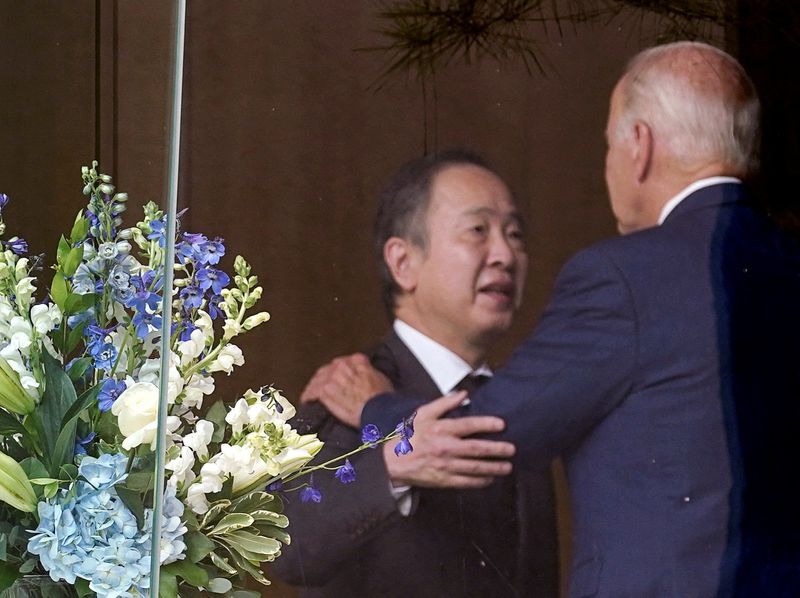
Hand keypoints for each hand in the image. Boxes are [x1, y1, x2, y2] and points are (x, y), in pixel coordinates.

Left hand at [299, 353, 392, 426]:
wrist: (378, 411)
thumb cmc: (383, 398)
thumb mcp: (380, 378)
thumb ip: (367, 372)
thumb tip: (364, 375)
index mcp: (357, 360)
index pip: (344, 362)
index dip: (341, 371)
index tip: (340, 377)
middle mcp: (342, 365)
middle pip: (329, 369)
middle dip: (326, 377)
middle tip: (325, 387)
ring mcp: (332, 378)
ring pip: (318, 380)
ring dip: (315, 387)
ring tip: (312, 395)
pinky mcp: (325, 391)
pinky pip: (312, 392)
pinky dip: (309, 396)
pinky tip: (307, 400)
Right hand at [384, 391, 514, 488]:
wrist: (393, 462)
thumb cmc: (410, 435)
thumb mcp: (424, 414)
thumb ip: (444, 403)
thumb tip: (464, 393)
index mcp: (441, 429)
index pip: (468, 425)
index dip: (486, 424)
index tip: (502, 425)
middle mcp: (445, 448)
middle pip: (476, 449)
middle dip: (496, 449)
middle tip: (511, 449)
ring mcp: (445, 466)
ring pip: (474, 467)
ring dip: (493, 468)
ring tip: (507, 467)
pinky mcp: (444, 480)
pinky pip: (466, 482)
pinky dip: (480, 481)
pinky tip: (491, 479)